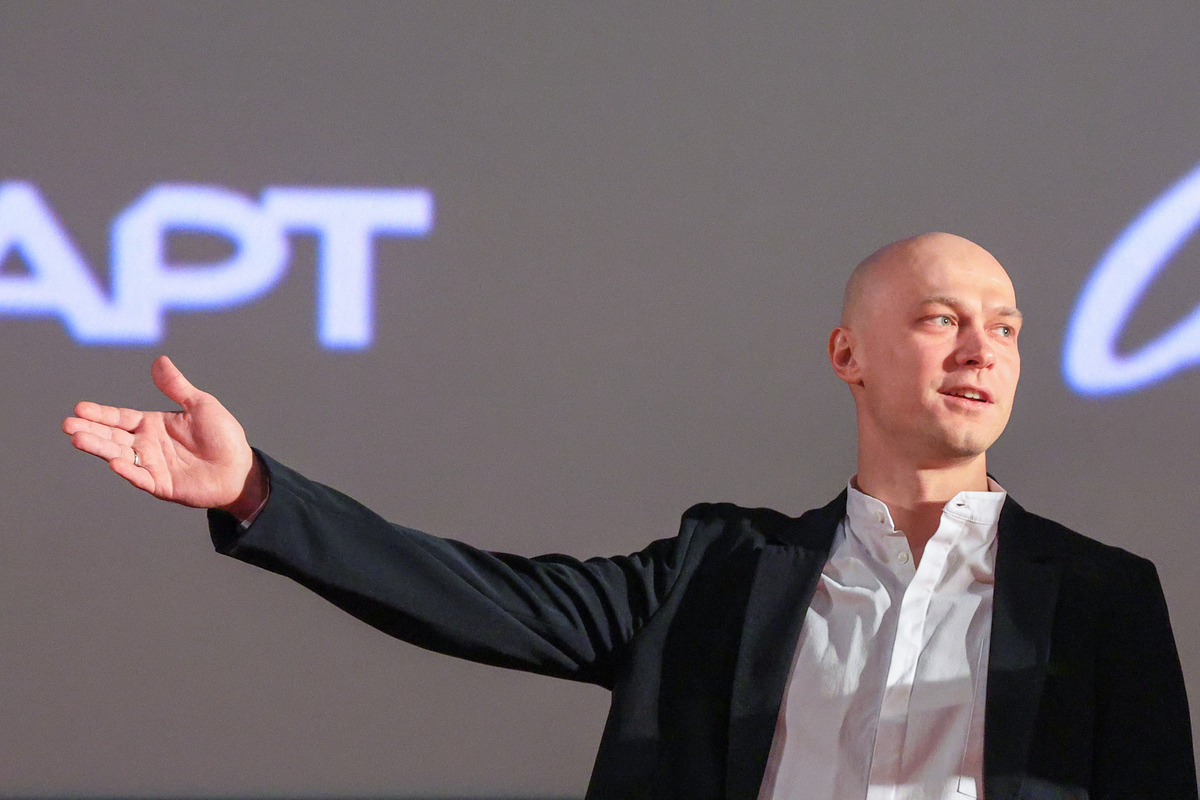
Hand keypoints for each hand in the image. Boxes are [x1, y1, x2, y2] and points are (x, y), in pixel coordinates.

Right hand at [62, 355, 265, 516]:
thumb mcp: (200, 405)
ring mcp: (152, 466)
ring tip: (77, 439)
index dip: (100, 413)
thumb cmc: (222, 436)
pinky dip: (127, 470)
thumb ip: (177, 387)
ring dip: (99, 448)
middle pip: (113, 436)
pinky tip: (113, 461)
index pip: (120, 417)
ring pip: (119, 455)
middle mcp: (147, 445)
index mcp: (153, 425)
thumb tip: (159, 360)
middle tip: (67, 425)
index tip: (79, 408)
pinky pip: (141, 477)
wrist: (240, 468)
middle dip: (90, 430)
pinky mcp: (161, 485)